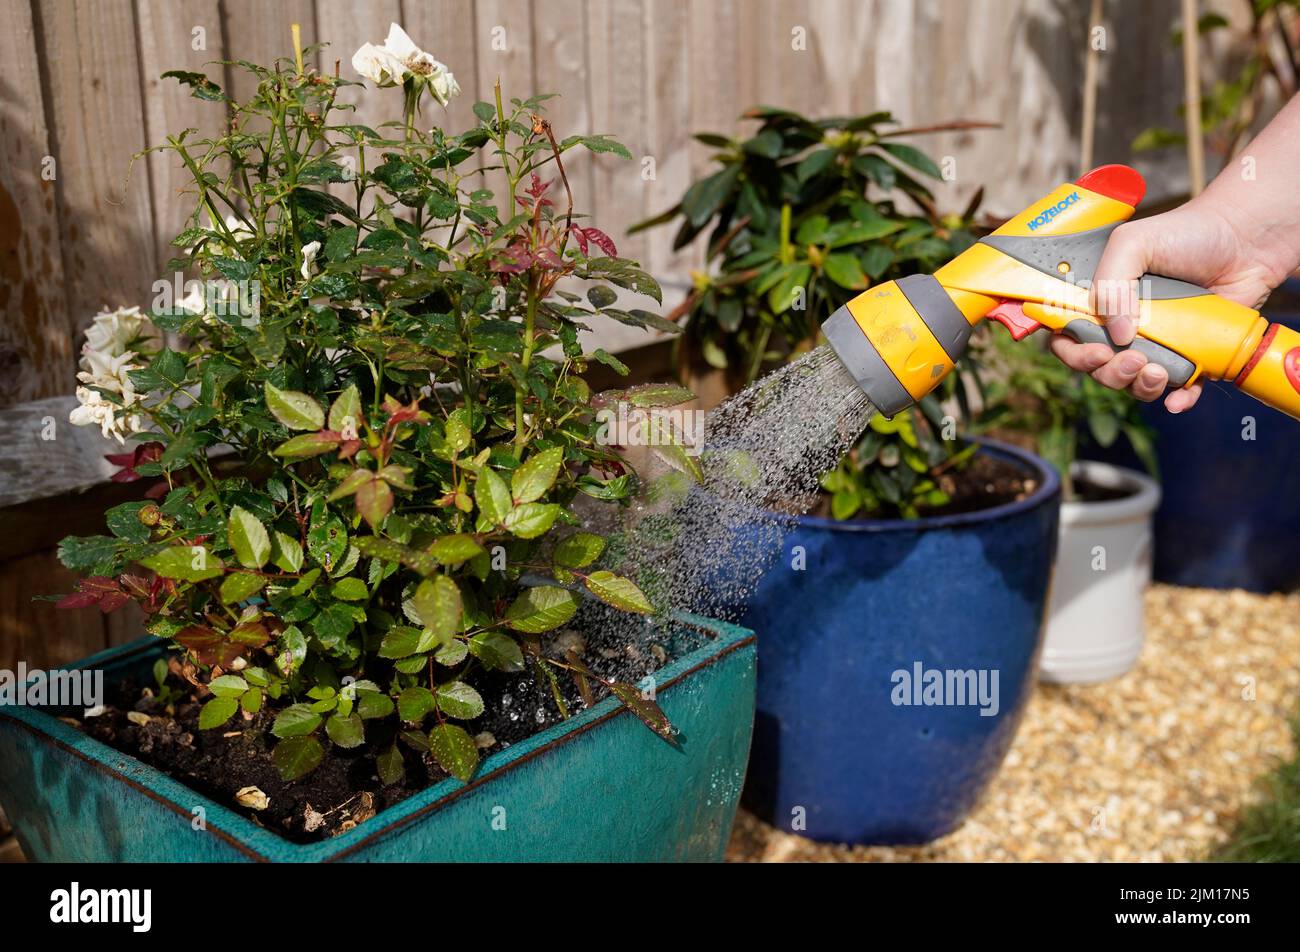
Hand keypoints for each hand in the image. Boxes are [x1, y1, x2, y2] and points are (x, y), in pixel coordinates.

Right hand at [1049, 199, 1282, 412]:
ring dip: (1139, 386)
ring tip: (1159, 371)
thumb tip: (1119, 335)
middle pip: (1097, 367)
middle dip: (1109, 373)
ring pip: (1133, 382)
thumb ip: (1110, 283)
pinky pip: (1177, 390)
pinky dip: (1176, 400)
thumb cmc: (1187, 234)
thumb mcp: (1133, 243)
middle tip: (1133, 359)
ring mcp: (1157, 343)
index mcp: (1101, 302)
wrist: (1245, 239)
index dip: (1072, 352)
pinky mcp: (1191, 356)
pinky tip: (1178, 398)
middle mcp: (1123, 326)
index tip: (1094, 351)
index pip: (1067, 337)